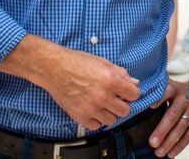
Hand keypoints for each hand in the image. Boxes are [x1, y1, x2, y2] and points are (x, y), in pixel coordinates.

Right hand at [0, 36, 139, 131]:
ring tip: (103, 104)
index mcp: (111, 81)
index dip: (132, 92)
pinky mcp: (80, 116)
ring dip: (110, 112)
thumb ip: (121, 74)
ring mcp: (91, 108)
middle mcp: (102, 97)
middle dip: (122, 103)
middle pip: (125, 110)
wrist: (54, 68)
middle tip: (116, 98)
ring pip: (112, 120)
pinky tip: (93, 109)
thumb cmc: (78, 62)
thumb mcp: (104, 63)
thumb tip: (134, 82)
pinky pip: (96, 125)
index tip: (128, 92)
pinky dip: (96, 119)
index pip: (134, 94)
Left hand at [149, 80, 188, 156]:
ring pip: (181, 128)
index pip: (167, 92)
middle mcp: (186, 100)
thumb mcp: (175, 85)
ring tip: (159, 152)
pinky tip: (171, 153)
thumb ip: (161, 93)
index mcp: (177, 89)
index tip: (151, 106)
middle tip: (152, 143)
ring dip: (170, 142)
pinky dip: (181, 145)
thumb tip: (147, 103)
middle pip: (173, 115)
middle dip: (162, 130)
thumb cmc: (186, 89)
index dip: (160, 99)